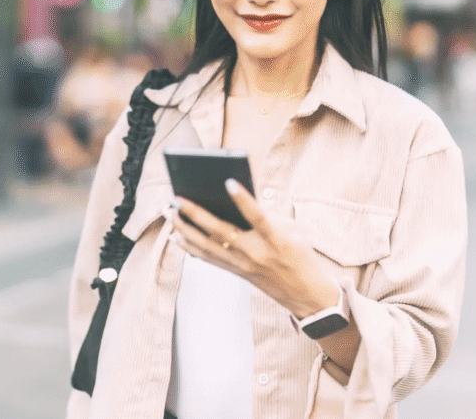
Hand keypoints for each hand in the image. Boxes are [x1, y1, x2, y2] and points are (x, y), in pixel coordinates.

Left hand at [164, 179, 338, 319]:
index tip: (228, 181)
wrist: (306, 294)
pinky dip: (189, 247)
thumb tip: (236, 200)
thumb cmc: (300, 255)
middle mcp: (255, 252)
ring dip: (184, 229)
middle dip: (195, 214)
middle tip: (175, 199)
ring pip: (206, 246)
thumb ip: (267, 214)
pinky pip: (208, 258)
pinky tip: (176, 236)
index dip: (243, 200)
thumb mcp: (293, 231)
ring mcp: (243, 265)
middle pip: (220, 232)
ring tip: (168, 213)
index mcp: (275, 239)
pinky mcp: (236, 273)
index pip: (257, 216)